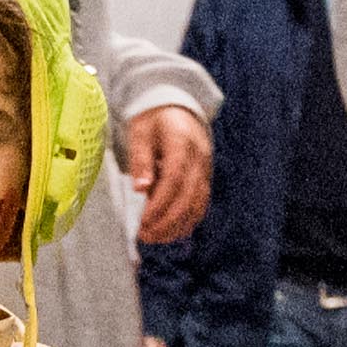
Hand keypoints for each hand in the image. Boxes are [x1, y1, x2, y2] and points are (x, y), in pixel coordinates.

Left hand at [125, 104, 211, 244]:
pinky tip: (170, 233)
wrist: (176, 107)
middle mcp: (199, 158)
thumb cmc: (153, 120)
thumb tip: (141, 189)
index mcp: (182, 142)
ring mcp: (205, 169)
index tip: (143, 222)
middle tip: (145, 236)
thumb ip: (141, 160)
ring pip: (198, 204)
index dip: (160, 204)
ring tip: (154, 238)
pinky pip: (201, 204)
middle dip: (167, 221)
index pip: (174, 179)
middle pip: (188, 196)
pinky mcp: (205, 178)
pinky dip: (188, 221)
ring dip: (177, 226)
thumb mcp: (140, 133)